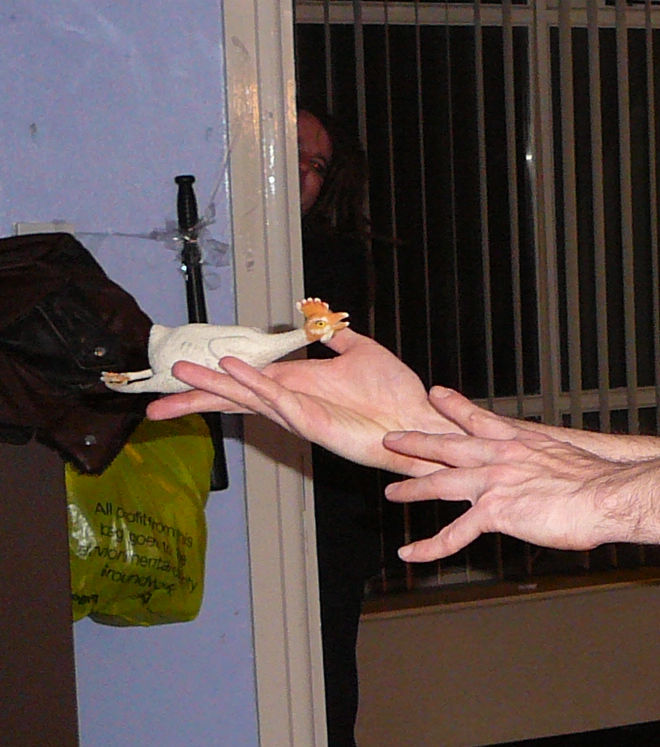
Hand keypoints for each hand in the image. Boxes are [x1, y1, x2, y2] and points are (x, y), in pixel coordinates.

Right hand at [146, 330, 454, 474]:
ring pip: (247, 397)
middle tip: (153, 398)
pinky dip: (255, 386)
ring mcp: (298, 414)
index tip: (177, 376)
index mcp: (295, 384)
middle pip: (233, 397)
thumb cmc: (394, 394)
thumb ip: (337, 338)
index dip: (211, 380)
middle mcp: (290, 401)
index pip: (244, 381)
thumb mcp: (361, 352)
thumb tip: (320, 323)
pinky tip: (234, 372)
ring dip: (215, 385)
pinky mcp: (313, 423)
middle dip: (195, 394)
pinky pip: (278, 401)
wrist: (418, 418)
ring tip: (182, 373)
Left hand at [383, 401, 642, 559]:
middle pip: (449, 446)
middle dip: (417, 442)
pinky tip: (411, 553)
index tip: (437, 394)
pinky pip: (453, 533)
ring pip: (441, 482)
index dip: (455, 407)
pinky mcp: (494, 511)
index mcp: (524, 442)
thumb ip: (548, 469)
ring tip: (392, 491)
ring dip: (412, 488)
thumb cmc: (600, 484)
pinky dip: (429, 546)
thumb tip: (550, 483)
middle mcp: (503, 456)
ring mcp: (494, 482)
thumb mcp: (569, 462)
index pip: (481, 419)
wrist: (606, 495)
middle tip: (392, 438)